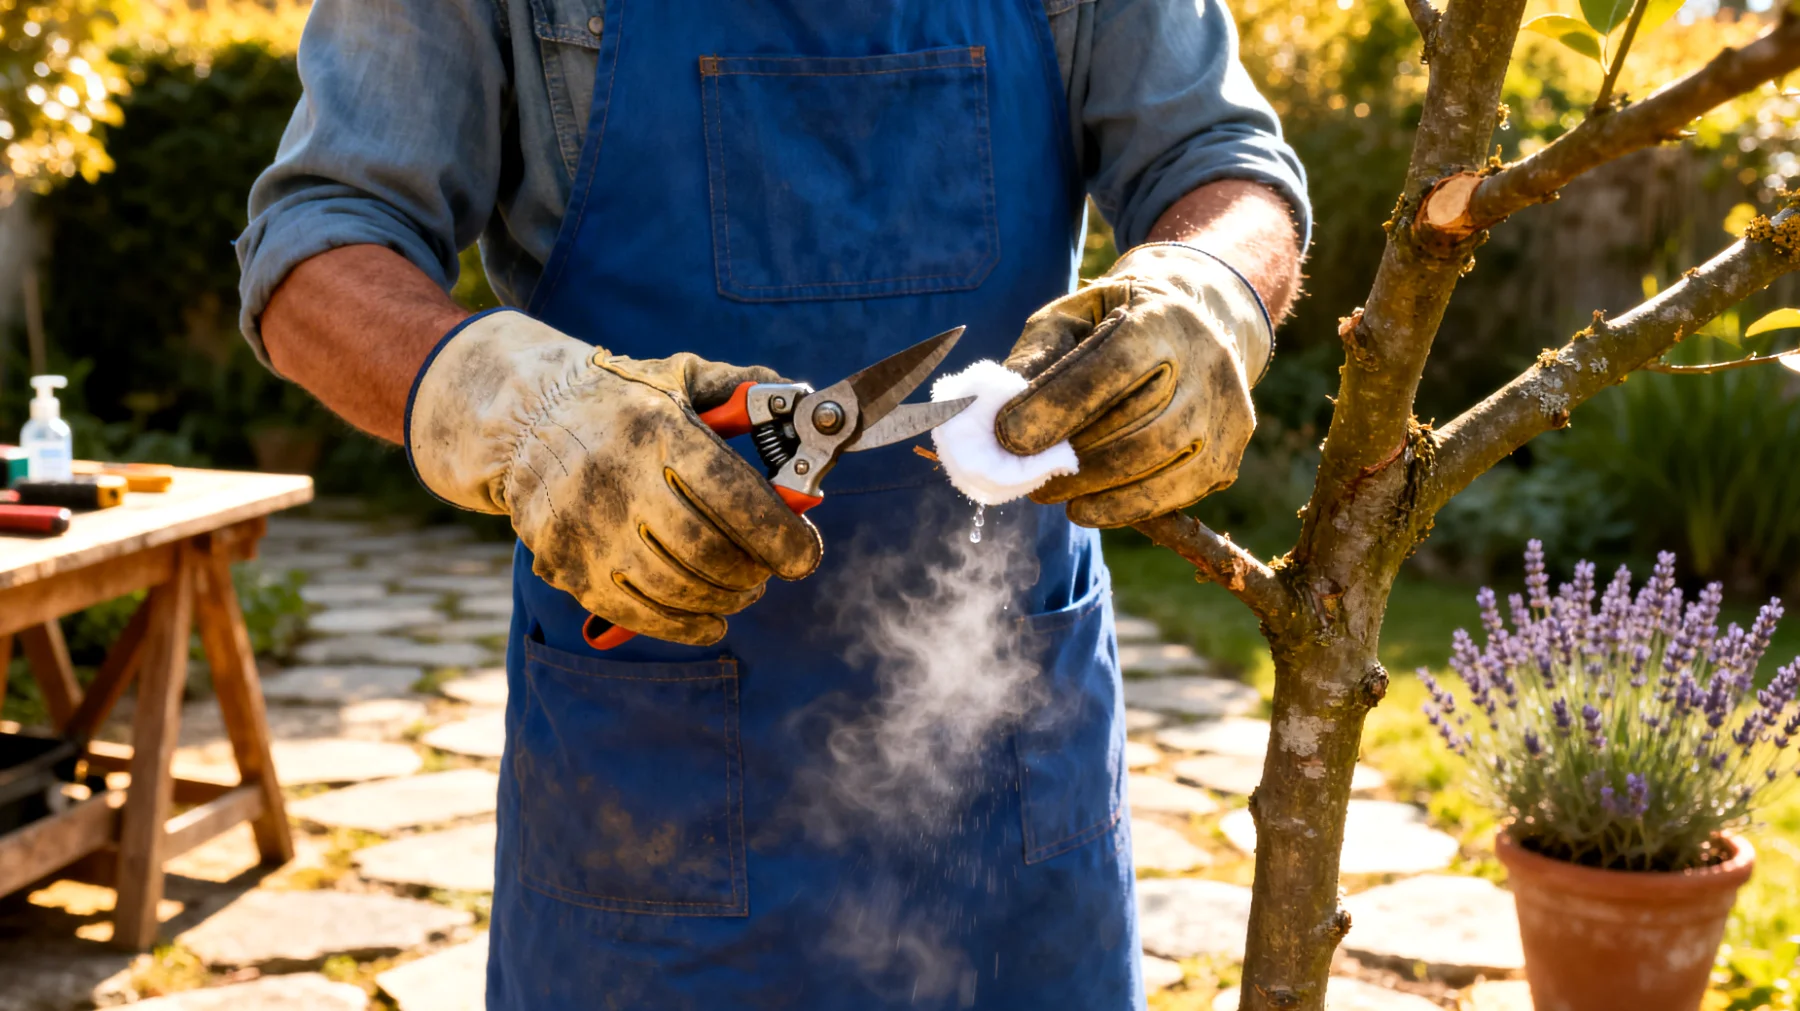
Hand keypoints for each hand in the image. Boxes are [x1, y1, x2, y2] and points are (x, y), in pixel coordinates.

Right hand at [406, 310, 821, 644]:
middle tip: (769, 570)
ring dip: (725, 599)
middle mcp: (616, 478)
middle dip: (754, 571)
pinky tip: (710, 619)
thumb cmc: (623, 400)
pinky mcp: (566, 565)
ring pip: (675, 589)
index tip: (804, 553)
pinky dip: (684, 626)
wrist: (525, 418)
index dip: (780, 535)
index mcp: (655, 428)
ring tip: (742, 588)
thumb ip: (747, 389)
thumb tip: (809, 412)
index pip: (732, 496)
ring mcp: (586, 527)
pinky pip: (636, 613)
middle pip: (707, 552)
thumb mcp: (681, 376)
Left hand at [995, 243, 1271, 527]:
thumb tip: (996, 415)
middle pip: (1139, 423)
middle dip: (1072, 458)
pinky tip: (1088, 508)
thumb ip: (1036, 358)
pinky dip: (1125, 508)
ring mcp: (1225, 410)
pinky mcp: (1228, 453)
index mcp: (1162, 316)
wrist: (1198, 321)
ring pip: (1159, 461)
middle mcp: (1207, 360)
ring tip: (1050, 492)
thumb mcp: (1070, 318)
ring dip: (1095, 488)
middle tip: (1023, 475)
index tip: (1007, 436)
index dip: (1057, 405)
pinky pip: (1177, 494)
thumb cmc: (1114, 321)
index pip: (1113, 366)